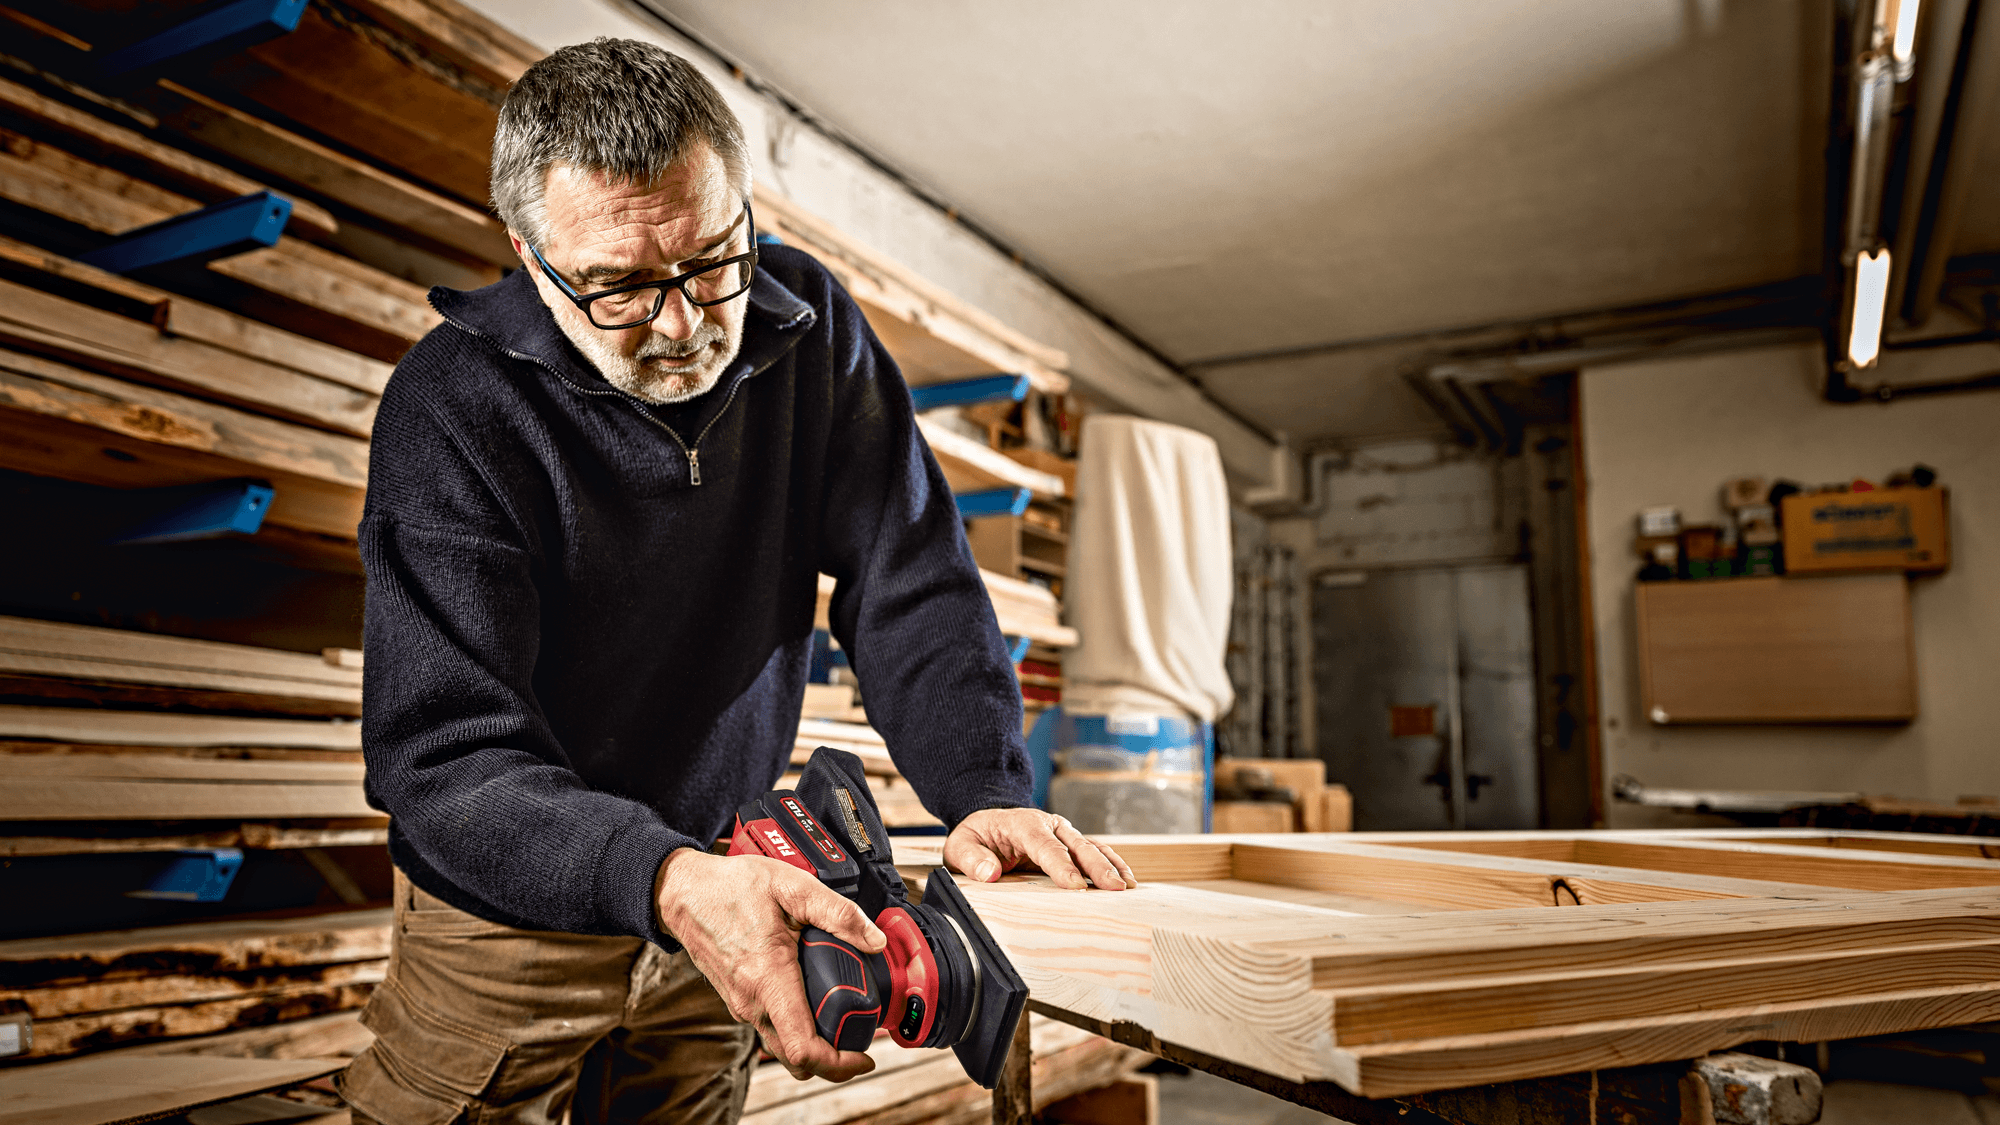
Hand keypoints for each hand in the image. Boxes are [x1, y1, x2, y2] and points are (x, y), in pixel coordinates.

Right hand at [655, 848, 883, 1081]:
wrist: (684, 893)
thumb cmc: (731, 888)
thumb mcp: (793, 886)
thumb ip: (838, 912)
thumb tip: (875, 940)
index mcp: (768, 979)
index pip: (802, 1047)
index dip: (839, 1063)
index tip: (865, 1057)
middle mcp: (752, 1002)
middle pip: (796, 1058)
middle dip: (835, 1058)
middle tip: (863, 1034)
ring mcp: (742, 1005)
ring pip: (785, 1043)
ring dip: (817, 1041)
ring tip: (845, 1013)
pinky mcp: (740, 1000)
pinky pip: (774, 1026)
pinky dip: (799, 1024)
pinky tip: (817, 995)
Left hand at [943, 808, 1136, 890]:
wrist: (987, 820)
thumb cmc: (976, 836)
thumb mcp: (960, 845)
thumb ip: (971, 858)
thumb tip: (989, 872)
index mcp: (1022, 823)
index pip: (1045, 845)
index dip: (1061, 866)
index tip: (1075, 886)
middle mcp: (1048, 825)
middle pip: (1077, 845)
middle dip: (1097, 867)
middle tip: (1114, 888)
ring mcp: (1063, 833)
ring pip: (1091, 847)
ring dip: (1111, 865)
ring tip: (1128, 886)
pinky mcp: (1070, 844)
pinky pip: (1095, 852)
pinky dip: (1113, 863)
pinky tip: (1128, 878)